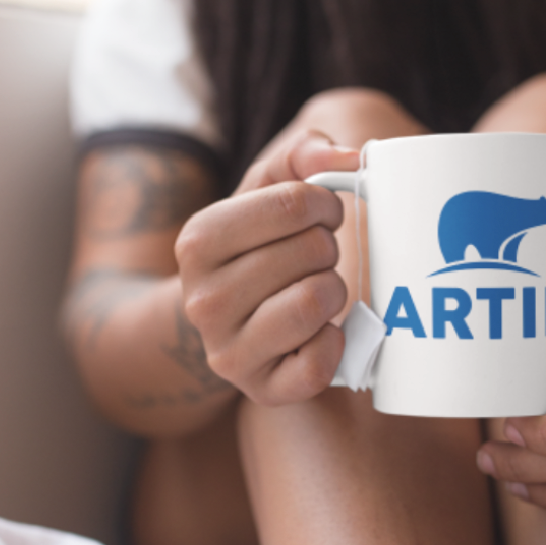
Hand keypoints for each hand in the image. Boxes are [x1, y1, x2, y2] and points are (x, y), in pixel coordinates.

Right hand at [175, 130, 362, 406]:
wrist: (220, 321)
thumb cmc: (253, 247)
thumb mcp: (262, 192)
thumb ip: (301, 154)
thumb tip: (348, 158)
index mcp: (197, 242)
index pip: (294, 203)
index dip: (324, 204)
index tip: (319, 214)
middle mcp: (202, 300)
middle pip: (312, 251)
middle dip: (326, 247)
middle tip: (312, 256)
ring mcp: (227, 351)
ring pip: (317, 301)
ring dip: (332, 290)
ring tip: (314, 289)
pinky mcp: (259, 390)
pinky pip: (319, 364)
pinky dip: (334, 343)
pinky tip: (318, 332)